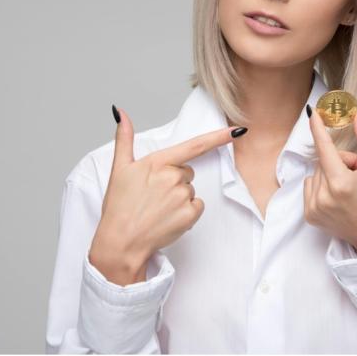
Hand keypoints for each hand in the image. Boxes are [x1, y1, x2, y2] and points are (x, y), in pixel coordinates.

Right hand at [90, 106, 246, 281]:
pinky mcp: (189, 214)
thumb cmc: (119, 207)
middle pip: (187, 172)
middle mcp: (172, 177)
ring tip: (158, 208)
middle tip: (154, 195)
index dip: (219, 137)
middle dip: (175, 180)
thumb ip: (124, 138)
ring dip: (179, 198)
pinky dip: (187, 212)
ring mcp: (182, 196)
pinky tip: (168, 218)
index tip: (237, 131)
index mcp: (157, 162)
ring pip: (191, 190)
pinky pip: (197, 206)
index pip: (194, 145)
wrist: (121, 242)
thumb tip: (120, 113)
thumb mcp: (119, 169)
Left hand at [303, 103, 356, 256]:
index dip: (318, 128)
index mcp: (340, 184)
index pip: (324, 148)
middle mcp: (324, 196)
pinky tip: (337, 197)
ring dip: (331, 174)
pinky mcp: (310, 216)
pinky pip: (310, 187)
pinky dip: (321, 186)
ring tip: (349, 189)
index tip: (313, 112)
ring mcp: (314, 208)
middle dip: (340, 161)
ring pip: (316, 173)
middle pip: (324, 160)